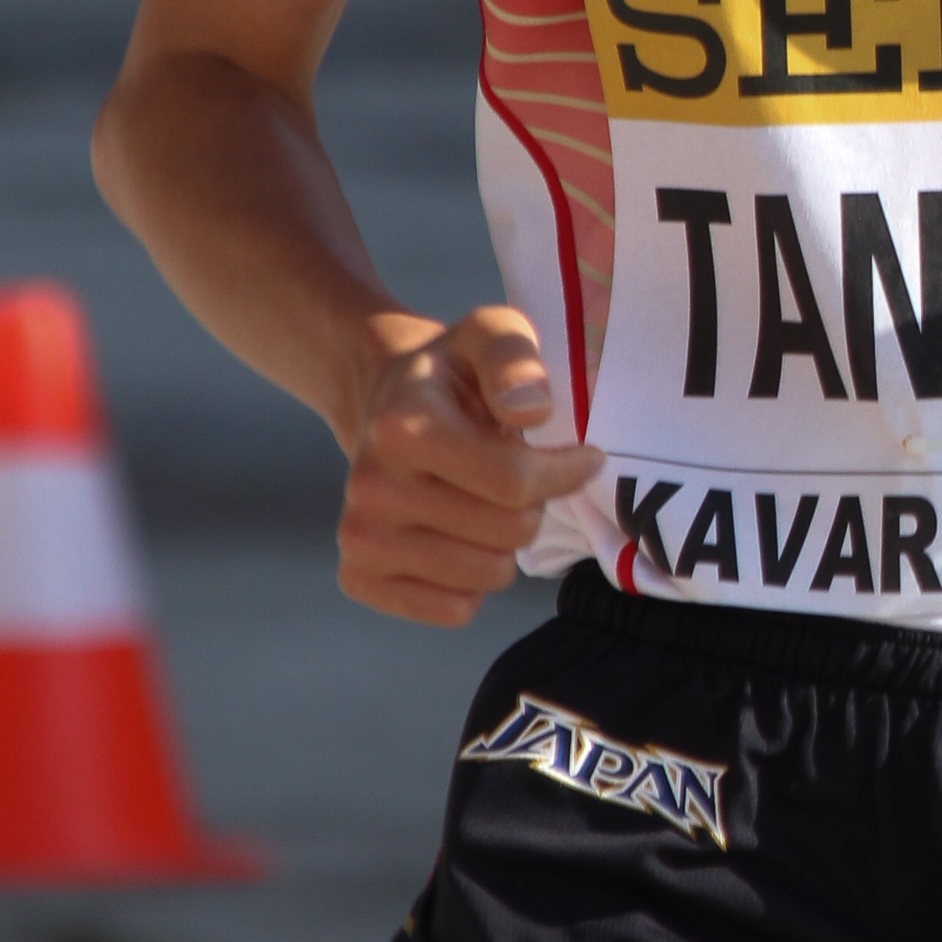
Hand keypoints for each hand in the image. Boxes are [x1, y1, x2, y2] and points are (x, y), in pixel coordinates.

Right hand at [336, 306, 595, 626]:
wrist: (388, 404)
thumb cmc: (457, 373)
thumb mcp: (493, 332)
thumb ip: (515, 357)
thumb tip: (531, 411)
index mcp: (402, 426)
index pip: (515, 481)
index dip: (565, 472)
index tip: (582, 456)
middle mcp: (371, 485)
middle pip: (507, 531)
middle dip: (532, 505)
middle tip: (514, 476)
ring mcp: (359, 536)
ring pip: (486, 576)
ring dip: (505, 544)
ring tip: (485, 502)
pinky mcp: (359, 577)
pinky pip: (454, 609)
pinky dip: (474, 581)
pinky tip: (460, 536)